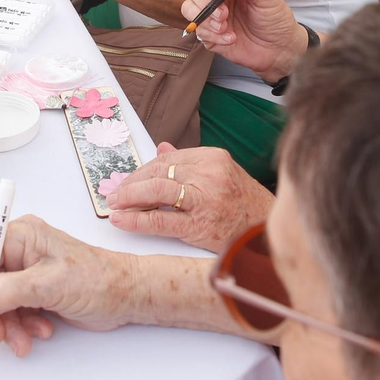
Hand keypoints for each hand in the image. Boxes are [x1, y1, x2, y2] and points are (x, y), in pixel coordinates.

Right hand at [0, 215, 141, 355]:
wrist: (127, 297)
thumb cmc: (96, 279)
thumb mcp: (47, 285)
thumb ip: (5, 292)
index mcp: (22, 235)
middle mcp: (21, 251)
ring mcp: (28, 274)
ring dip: (7, 326)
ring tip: (22, 341)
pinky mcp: (36, 294)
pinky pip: (14, 313)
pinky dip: (22, 327)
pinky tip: (40, 332)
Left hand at [107, 143, 272, 251]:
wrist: (266, 231)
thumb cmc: (242, 202)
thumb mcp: (221, 173)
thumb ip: (190, 162)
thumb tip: (161, 149)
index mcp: (213, 158)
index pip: (167, 159)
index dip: (142, 170)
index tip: (128, 180)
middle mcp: (208, 175)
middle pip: (158, 172)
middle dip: (131, 183)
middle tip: (114, 194)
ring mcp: (204, 200)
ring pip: (156, 191)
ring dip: (129, 197)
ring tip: (113, 204)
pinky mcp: (198, 226)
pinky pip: (160, 220)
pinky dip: (136, 220)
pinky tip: (121, 220)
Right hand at [184, 0, 307, 84]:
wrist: (279, 49)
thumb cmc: (275, 18)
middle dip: (206, 3)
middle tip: (224, 14)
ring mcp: (212, 16)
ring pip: (189, 10)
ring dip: (205, 20)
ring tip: (225, 27)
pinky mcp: (210, 35)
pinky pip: (198, 32)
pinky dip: (213, 37)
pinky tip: (231, 39)